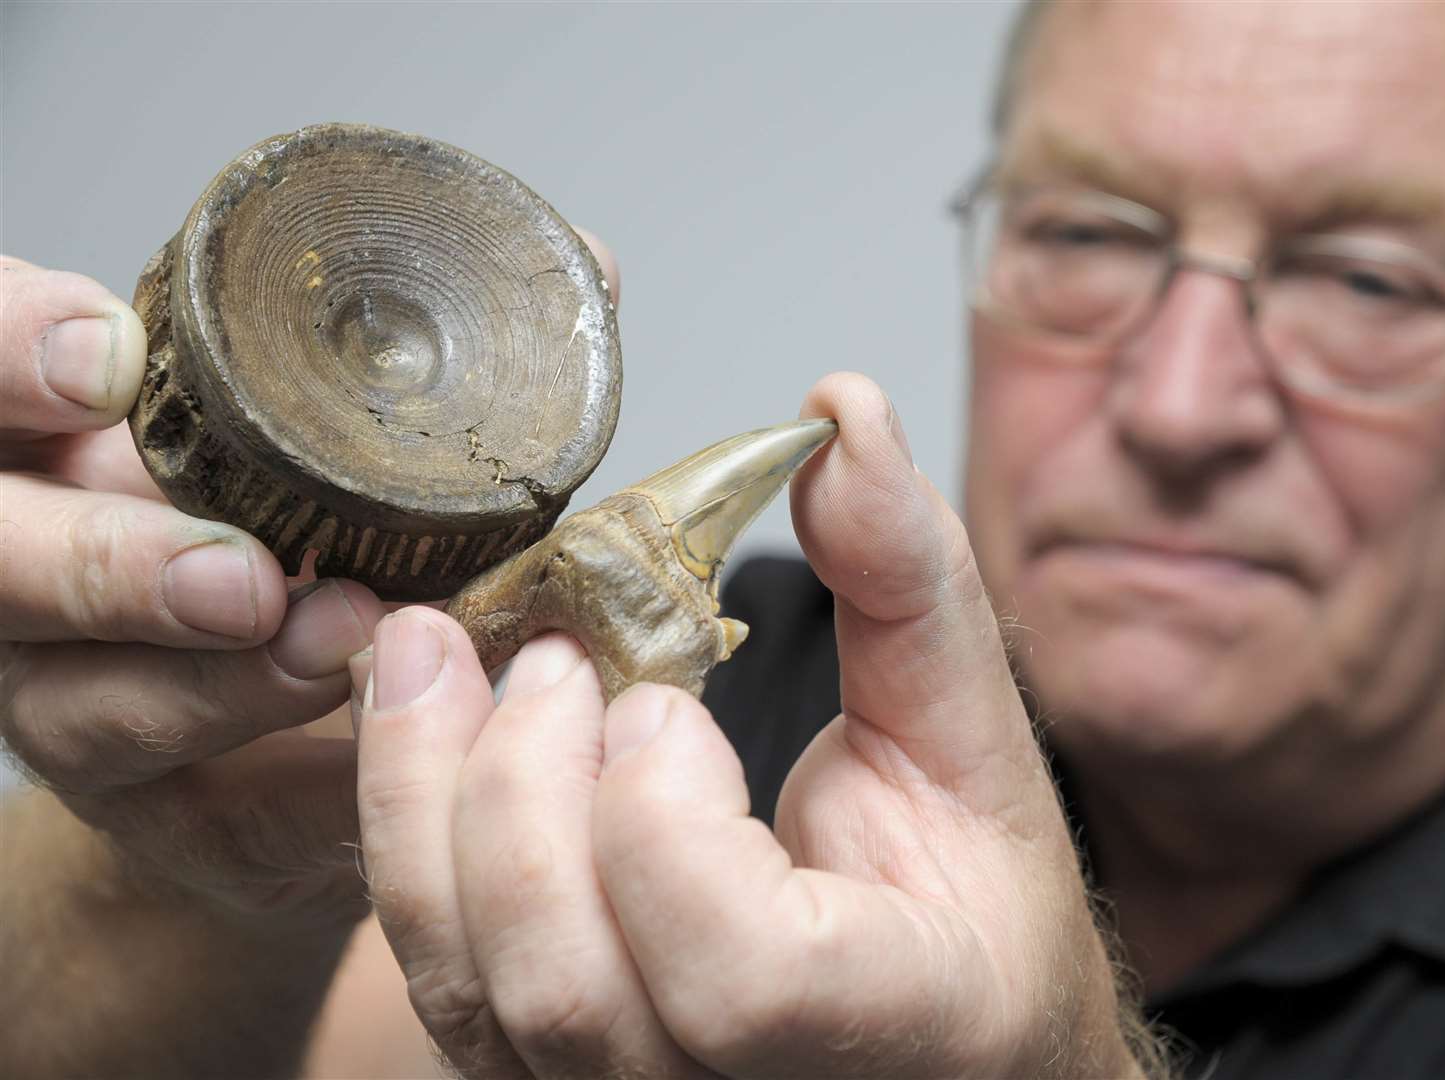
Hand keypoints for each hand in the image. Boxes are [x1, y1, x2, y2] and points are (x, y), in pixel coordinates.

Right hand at [0, 255, 385, 929]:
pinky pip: (219, 809)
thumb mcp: (315, 434)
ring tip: (341, 648)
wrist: (251, 742)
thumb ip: (416, 357)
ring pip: (94, 703)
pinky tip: (386, 756)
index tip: (110, 355)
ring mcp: (73, 696)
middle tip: (245, 574)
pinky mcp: (158, 808)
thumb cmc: (286, 542)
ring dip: (224, 687)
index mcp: (50, 439)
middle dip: (107, 563)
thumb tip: (582, 268)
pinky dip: (315, 786)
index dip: (13, 354)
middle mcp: (30, 565)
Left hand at [355, 373, 1144, 1077]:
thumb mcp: (971, 735)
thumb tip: (840, 414)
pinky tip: (430, 730)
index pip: (738, 978)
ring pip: (465, 995)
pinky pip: (435, 982)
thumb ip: (904, 579)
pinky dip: (403, 840)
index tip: (671, 706)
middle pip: (564, 987)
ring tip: (438, 659)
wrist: (933, 1029)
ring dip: (424, 797)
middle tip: (552, 654)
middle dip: (519, 781)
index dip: (669, 822)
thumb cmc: (968, 898)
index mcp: (884, 1024)